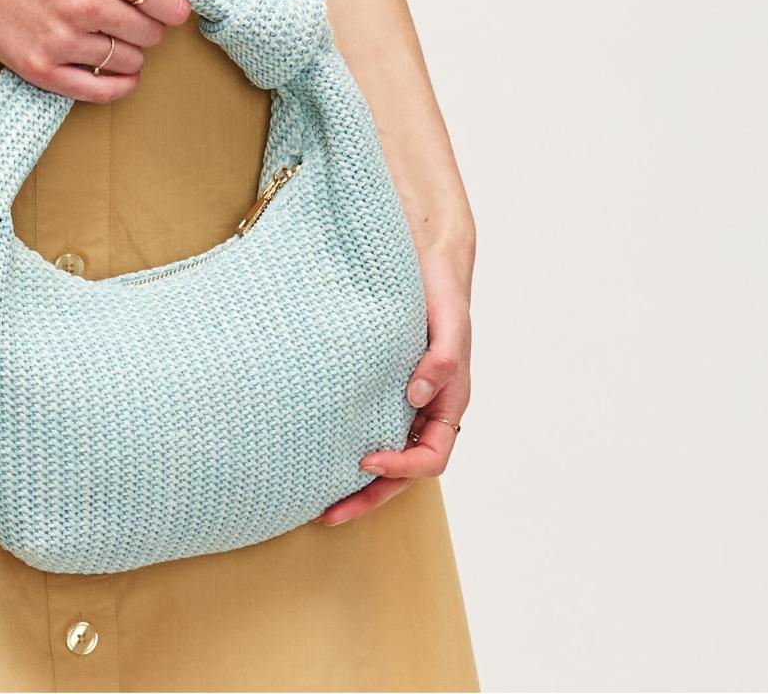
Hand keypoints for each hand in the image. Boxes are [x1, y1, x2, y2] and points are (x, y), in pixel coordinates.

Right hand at [0, 0, 206, 100]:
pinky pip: (104, 92)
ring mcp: (62, 40)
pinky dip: (118, 85)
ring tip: (104, 35)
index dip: (169, 6)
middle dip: (145, 27)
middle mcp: (84, 3)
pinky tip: (112, 69)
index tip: (155, 4)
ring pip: (131, 63)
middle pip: (153, 36)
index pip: (171, 4)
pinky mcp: (43, 70)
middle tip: (119, 15)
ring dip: (128, 53)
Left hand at [317, 249, 471, 525]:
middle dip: (368, 496)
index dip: (402, 468)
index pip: (431, 456)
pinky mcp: (380, 381)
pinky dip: (347, 442)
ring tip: (317, 498)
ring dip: (356, 480)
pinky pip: (367, 422)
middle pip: (402, 469)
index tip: (366, 461)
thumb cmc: (441, 289)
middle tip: (326, 514)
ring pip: (384, 451)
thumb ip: (442, 358)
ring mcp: (403, 398)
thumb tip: (416, 396)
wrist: (424, 254)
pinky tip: (319, 447)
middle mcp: (426, 407)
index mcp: (448, 401)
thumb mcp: (450, 322)